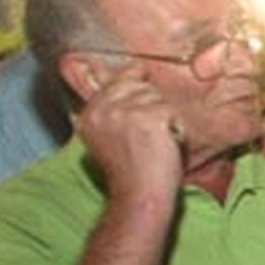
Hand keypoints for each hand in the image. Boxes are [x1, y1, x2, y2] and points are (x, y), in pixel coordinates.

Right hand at [75, 68, 183, 202]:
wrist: (140, 195)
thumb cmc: (132, 173)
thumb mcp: (109, 138)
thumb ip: (113, 109)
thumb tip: (135, 69)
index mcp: (89, 114)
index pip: (117, 83)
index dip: (136, 94)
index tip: (141, 118)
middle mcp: (102, 109)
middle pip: (140, 87)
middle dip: (152, 107)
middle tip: (150, 139)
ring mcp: (124, 112)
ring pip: (158, 98)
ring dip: (165, 119)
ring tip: (156, 144)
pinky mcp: (148, 117)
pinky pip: (172, 112)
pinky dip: (176, 130)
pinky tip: (166, 146)